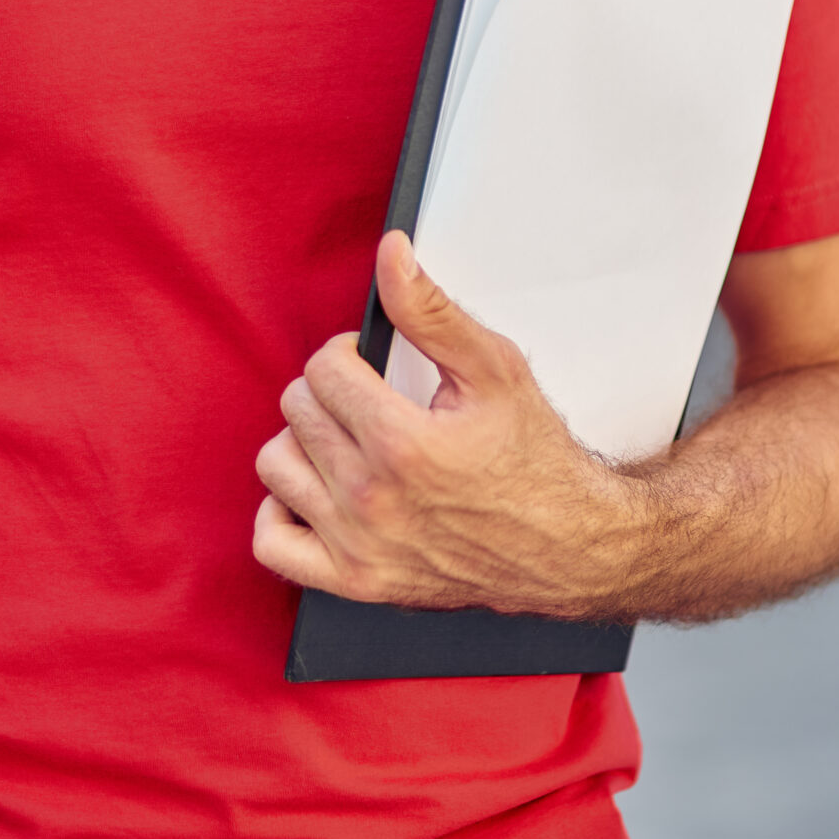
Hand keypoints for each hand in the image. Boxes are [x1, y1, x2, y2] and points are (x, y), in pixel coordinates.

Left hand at [253, 231, 620, 618]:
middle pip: (298, 409)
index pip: (323, 369)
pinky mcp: (354, 582)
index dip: (348, 354)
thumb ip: (431, 310)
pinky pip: (273, 544)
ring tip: (346, 439)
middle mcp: (372, 500)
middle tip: (370, 400)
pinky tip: (316, 490)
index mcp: (402, 444)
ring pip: (276, 464)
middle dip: (331, 391)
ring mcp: (358, 546)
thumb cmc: (534, 460)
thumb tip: (391, 256)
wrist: (565, 544)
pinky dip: (282, 512)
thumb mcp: (495, 369)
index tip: (372, 366)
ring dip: (304, 442)